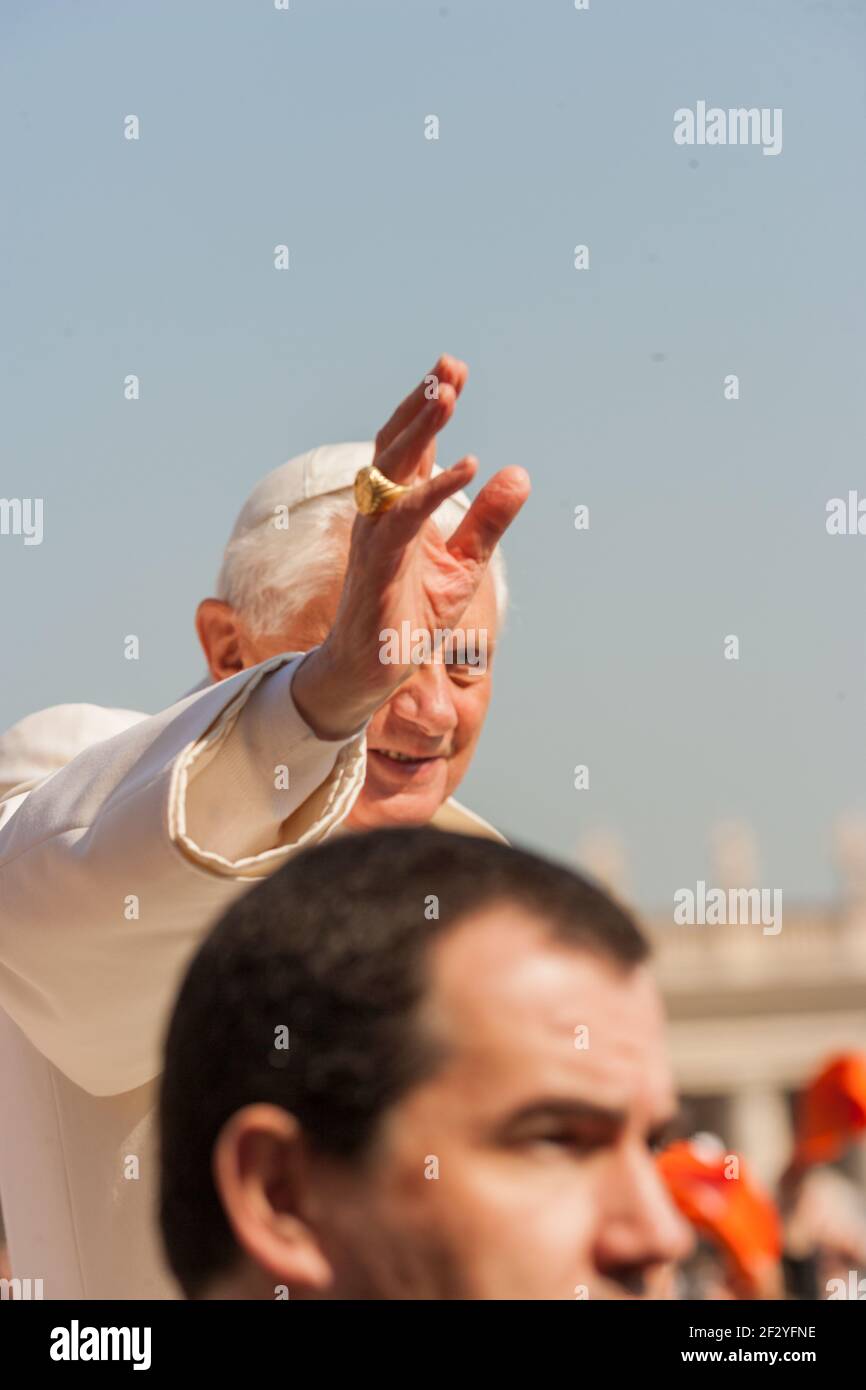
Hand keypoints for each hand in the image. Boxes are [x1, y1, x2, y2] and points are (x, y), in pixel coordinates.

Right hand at [292, 355, 529, 738]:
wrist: (373, 668)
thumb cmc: (410, 614)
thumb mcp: (463, 564)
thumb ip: (489, 521)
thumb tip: (519, 474)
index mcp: (399, 508)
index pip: (413, 445)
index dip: (431, 407)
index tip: (454, 371)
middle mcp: (380, 512)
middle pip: (396, 443)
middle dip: (422, 403)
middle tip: (450, 367)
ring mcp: (375, 534)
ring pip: (392, 468)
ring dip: (421, 430)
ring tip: (449, 396)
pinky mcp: (379, 563)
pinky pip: (404, 517)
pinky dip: (433, 489)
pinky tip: (466, 467)